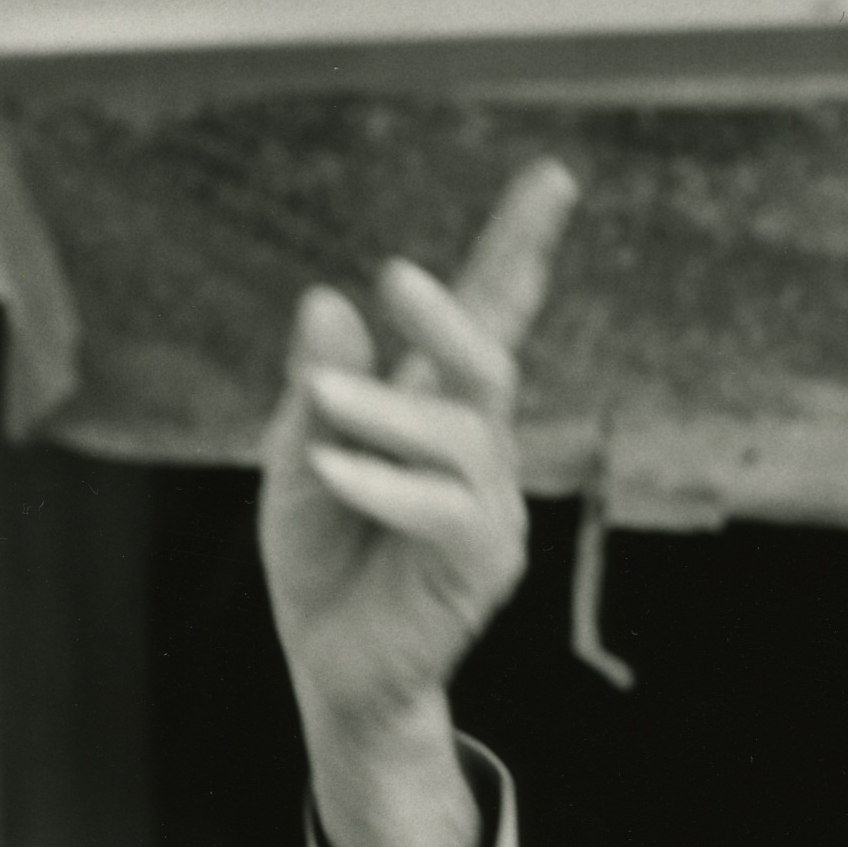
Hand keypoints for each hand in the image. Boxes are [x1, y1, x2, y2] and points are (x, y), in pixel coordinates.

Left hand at [257, 160, 577, 846]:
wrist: (332, 669)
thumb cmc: (322, 561)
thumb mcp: (295, 462)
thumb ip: (313, 392)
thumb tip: (327, 299)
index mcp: (437, 410)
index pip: (487, 318)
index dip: (519, 249)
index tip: (552, 178)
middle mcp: (478, 449)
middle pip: (489, 361)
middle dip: (452, 315)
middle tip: (396, 277)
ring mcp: (489, 505)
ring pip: (460, 433)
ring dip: (385, 411)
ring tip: (322, 404)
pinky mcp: (481, 562)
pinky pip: (441, 509)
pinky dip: (383, 483)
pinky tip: (331, 469)